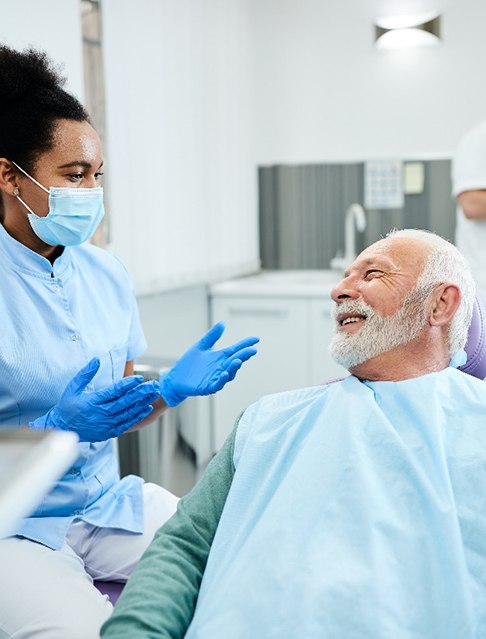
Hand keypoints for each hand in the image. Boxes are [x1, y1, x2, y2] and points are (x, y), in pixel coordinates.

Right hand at [30, 358, 160, 441]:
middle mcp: (101, 414)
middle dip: (141, 392)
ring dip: (142, 403)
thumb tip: (96, 360)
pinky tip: (146, 408)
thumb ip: (85, 374)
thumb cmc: (67, 407)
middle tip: (154, 385)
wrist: (63, 429)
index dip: (127, 384)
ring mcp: (106, 424)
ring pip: (128, 413)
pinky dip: (137, 416)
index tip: (139, 378)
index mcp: (92, 402)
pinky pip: (126, 423)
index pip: (114, 391)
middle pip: (125, 402)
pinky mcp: (109, 432)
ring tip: (153, 394)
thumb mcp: (72, 388)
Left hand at [159, 322, 258, 406]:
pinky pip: (217, 385)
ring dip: (234, 368)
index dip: (246, 344)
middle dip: (244, 356)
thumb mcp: (201, 346)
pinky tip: (223, 373)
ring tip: (237, 360)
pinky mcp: (207, 387)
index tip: (256, 339)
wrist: (175, 377)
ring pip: (229, 374)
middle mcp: (221, 367)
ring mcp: (215, 378)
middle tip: (252, 350)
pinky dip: (221, 380)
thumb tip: (223, 323)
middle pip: (235, 361)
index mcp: (221, 357)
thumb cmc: (189, 363)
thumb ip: (212, 336)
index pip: (236, 349)